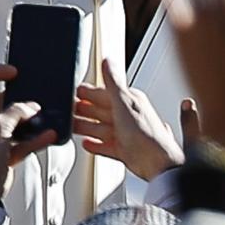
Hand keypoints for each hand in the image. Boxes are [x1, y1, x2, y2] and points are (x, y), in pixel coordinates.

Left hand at [0, 63, 58, 196]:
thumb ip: (16, 112)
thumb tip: (29, 107)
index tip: (13, 72)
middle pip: (1, 101)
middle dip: (19, 100)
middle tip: (34, 99)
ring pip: (15, 123)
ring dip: (30, 120)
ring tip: (44, 117)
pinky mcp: (4, 154)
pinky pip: (23, 142)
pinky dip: (35, 139)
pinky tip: (48, 135)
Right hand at [74, 48, 184, 179]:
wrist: (156, 162)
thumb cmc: (146, 132)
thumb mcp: (124, 102)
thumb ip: (113, 82)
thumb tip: (107, 61)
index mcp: (129, 101)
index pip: (104, 94)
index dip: (89, 93)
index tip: (75, 91)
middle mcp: (127, 117)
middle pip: (101, 111)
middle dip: (84, 109)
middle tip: (68, 107)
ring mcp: (125, 134)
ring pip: (100, 128)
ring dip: (86, 126)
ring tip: (71, 124)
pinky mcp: (123, 151)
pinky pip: (105, 146)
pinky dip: (95, 145)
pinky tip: (86, 144)